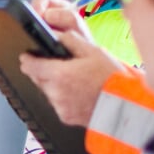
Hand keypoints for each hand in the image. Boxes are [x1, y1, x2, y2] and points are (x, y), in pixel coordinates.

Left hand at [17, 0, 124, 127]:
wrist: (126, 106)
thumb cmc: (113, 79)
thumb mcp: (94, 51)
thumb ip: (71, 41)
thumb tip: (57, 35)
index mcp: (59, 74)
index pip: (30, 67)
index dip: (27, 60)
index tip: (27, 56)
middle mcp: (56, 93)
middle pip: (38, 79)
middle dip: (43, 71)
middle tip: (58, 65)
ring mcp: (60, 107)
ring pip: (48, 92)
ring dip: (54, 85)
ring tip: (75, 80)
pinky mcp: (66, 118)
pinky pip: (58, 104)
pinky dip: (63, 98)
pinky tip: (79, 93)